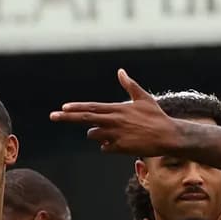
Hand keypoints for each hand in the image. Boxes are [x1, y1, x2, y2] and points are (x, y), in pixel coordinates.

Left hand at [50, 70, 181, 155]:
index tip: (63, 107)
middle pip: (85, 119)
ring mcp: (116, 135)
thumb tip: (120, 71)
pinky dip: (108, 145)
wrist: (168, 136)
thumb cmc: (156, 116)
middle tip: (53, 116)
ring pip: (94, 135)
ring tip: (114, 132)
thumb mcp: (143, 98)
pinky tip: (121, 143)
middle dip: (67, 117)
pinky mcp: (120, 148)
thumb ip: (129, 85)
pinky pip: (105, 148)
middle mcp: (113, 121)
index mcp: (117, 108)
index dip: (76, 107)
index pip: (91, 107)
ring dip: (97, 134)